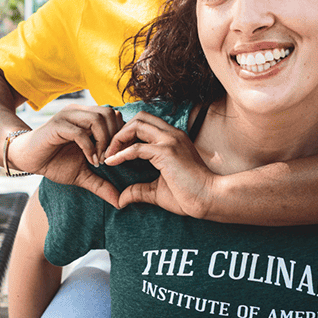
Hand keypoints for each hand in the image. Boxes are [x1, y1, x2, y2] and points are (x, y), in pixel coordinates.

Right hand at [6, 105, 124, 207]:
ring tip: (101, 160)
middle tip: (111, 158)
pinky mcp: (57, 125)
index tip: (119, 156)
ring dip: (104, 141)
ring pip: (97, 119)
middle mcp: (80, 112)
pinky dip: (89, 147)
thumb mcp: (83, 174)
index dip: (121, 135)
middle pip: (109, 113)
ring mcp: (68, 116)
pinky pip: (80, 132)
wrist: (27, 160)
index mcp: (89, 117)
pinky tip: (90, 161)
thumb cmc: (55, 163)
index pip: (115, 116)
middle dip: (115, 137)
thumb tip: (120, 203)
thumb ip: (102, 184)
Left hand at [104, 111, 220, 217]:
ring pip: (137, 125)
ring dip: (118, 138)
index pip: (146, 123)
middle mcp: (172, 134)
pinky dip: (121, 154)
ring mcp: (170, 141)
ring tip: (109, 155)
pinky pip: (136, 148)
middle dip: (120, 131)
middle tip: (110, 150)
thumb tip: (120, 199)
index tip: (115, 150)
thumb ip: (139, 190)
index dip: (127, 133)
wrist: (209, 198)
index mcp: (173, 139)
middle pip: (140, 117)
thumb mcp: (157, 191)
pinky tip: (111, 162)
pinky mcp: (166, 152)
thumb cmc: (189, 195)